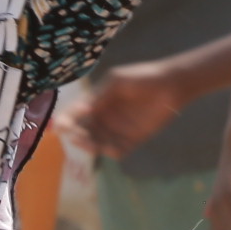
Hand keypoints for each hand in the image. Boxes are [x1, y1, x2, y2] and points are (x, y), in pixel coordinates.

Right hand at [74, 61, 188, 157]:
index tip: (59, 126)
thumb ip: (99, 96)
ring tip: (91, 144)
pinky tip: (111, 148)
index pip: (75, 113)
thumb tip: (80, 109)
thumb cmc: (142, 78)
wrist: (170, 85)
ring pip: (97, 142)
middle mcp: (103, 117)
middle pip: (83, 130)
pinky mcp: (132, 139)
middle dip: (76, 134)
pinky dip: (111, 151)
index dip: (66, 119)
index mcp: (96, 101)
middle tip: (75, 135)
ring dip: (91, 145)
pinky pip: (117, 150)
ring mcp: (117, 129)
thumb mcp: (116, 82)